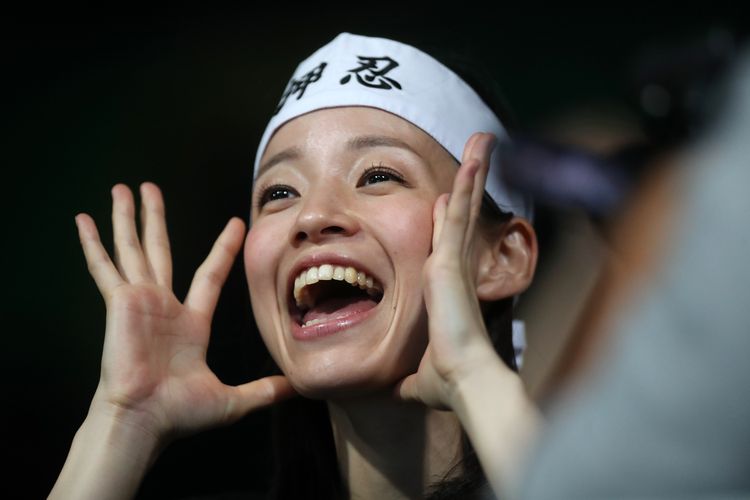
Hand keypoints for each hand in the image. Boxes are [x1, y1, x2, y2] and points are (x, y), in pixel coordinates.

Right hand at [76, 182, 293, 443]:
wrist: (145, 421)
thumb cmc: (180, 414)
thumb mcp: (233, 399)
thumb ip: (264, 391)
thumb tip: (297, 389)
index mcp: (190, 323)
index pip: (210, 274)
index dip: (222, 249)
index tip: (235, 223)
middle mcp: (163, 306)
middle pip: (160, 250)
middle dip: (155, 218)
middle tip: (150, 188)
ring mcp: (139, 301)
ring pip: (133, 249)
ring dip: (127, 218)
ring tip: (123, 188)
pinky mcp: (120, 303)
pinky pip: (106, 267)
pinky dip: (94, 244)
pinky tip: (84, 219)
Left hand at [395, 133, 505, 408]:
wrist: (463, 380)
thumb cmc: (446, 379)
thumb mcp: (420, 375)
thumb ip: (411, 378)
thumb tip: (400, 393)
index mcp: (443, 288)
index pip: (444, 244)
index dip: (446, 220)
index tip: (445, 200)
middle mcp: (451, 268)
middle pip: (458, 217)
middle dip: (468, 187)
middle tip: (479, 154)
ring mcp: (454, 259)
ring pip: (462, 205)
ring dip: (474, 171)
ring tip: (484, 138)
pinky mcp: (452, 256)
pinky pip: (459, 209)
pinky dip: (470, 180)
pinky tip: (479, 152)